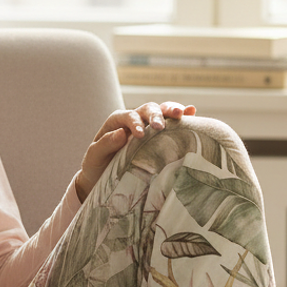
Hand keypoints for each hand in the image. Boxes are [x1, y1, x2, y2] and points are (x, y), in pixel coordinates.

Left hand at [75, 101, 194, 200]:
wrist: (103, 178)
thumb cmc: (97, 166)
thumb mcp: (94, 157)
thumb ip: (105, 144)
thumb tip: (121, 133)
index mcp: (116, 122)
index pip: (128, 116)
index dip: (135, 123)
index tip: (140, 135)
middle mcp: (134, 120)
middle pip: (147, 109)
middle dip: (156, 115)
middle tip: (161, 126)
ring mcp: (148, 126)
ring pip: (161, 111)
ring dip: (172, 110)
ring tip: (182, 112)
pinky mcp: (159, 135)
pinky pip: (171, 122)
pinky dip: (182, 116)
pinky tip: (191, 111)